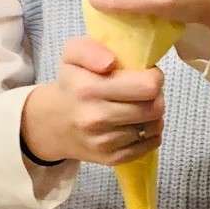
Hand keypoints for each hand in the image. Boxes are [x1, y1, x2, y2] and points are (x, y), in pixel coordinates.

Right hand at [21, 37, 163, 166]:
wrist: (52, 124)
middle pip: (155, 108)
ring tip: (140, 106)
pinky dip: (150, 133)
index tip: (146, 75)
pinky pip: (150, 145)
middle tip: (145, 92)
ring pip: (154, 126)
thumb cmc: (71, 85)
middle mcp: (96, 118)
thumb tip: (110, 62)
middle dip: (156, 96)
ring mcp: (105, 142)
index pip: (147, 86)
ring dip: (154, 115)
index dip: (154, 78)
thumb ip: (91, 49)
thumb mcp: (73, 54)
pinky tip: (138, 124)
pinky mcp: (112, 159)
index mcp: (89, 89)